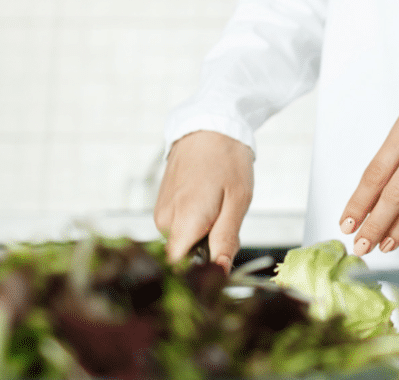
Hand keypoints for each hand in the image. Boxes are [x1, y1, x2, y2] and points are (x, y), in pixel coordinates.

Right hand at [154, 130, 253, 271]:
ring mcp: (160, 212)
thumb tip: (220, 272)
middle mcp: (165, 220)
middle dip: (207, 250)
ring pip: (183, 241)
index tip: (219, 264)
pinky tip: (207, 201)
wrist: (209, 126)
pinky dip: (195, 222)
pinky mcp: (161, 205)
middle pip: (184, 256)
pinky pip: (178, 226)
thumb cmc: (227, 159)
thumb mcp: (238, 200)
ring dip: (202, 234)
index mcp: (184, 221)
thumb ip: (226, 240)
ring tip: (218, 205)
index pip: (179, 269)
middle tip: (227, 224)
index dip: (199, 272)